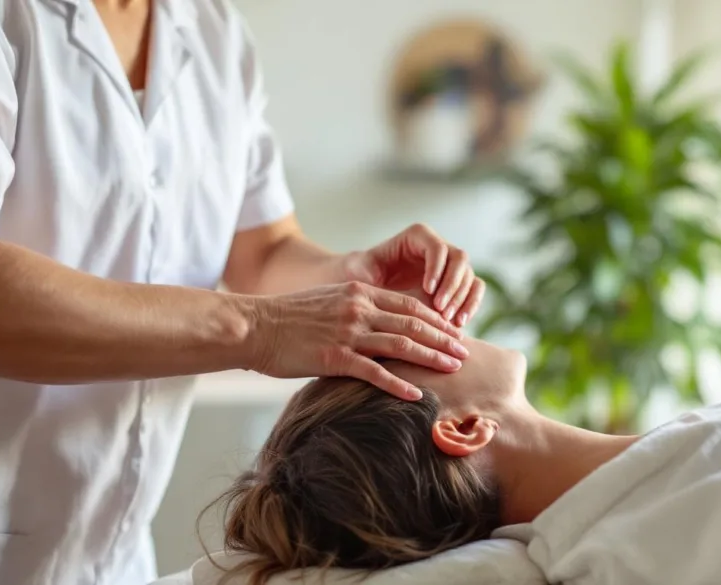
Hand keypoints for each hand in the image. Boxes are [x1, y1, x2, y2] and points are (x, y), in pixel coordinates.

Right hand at [251, 282, 469, 399]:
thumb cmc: (289, 317)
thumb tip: (380, 322)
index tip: (454, 330)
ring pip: (401, 345)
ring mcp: (348, 333)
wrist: (254, 326)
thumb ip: (357, 308)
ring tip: (454, 368)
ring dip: (431, 358)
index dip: (436, 319)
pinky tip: (417, 395)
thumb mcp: (330, 301)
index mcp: (360, 292)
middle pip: (413, 323)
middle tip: (465, 351)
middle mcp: (359, 309)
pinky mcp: (335, 358)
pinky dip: (398, 384)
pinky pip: (374, 373)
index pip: (409, 304)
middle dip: (443, 338)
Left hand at [344, 224, 485, 327]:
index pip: (437, 247)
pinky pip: (474, 291)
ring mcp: (449, 266)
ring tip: (451, 322)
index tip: (427, 290)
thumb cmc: (358, 279)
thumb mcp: (359, 275)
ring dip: (463, 299)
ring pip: (470, 276)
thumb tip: (382, 286)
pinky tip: (459, 325)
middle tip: (441, 310)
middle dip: (453, 286)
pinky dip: (470, 306)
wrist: (364, 293)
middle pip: (459, 259)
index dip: (437, 268)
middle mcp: (437, 248)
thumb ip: (370, 277)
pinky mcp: (456, 285)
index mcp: (417, 237)